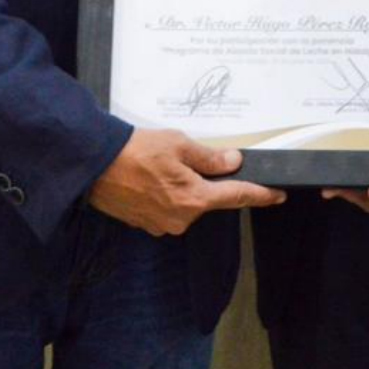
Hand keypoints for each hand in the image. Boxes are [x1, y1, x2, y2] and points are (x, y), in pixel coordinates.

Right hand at [88, 125, 284, 235]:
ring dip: (179, 189)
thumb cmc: (134, 149)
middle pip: (206, 200)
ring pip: (184, 205)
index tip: (278, 195)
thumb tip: (233, 163)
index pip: (237, 197)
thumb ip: (208, 157)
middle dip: (201, 182)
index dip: (260, 195)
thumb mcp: (176, 142)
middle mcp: (183, 219)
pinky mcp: (144, 225)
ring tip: (156, 167)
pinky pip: (164, 210)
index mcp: (195, 199)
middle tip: (180, 158)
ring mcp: (162, 225)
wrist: (90, 162)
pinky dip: (161, 195)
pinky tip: (145, 179)